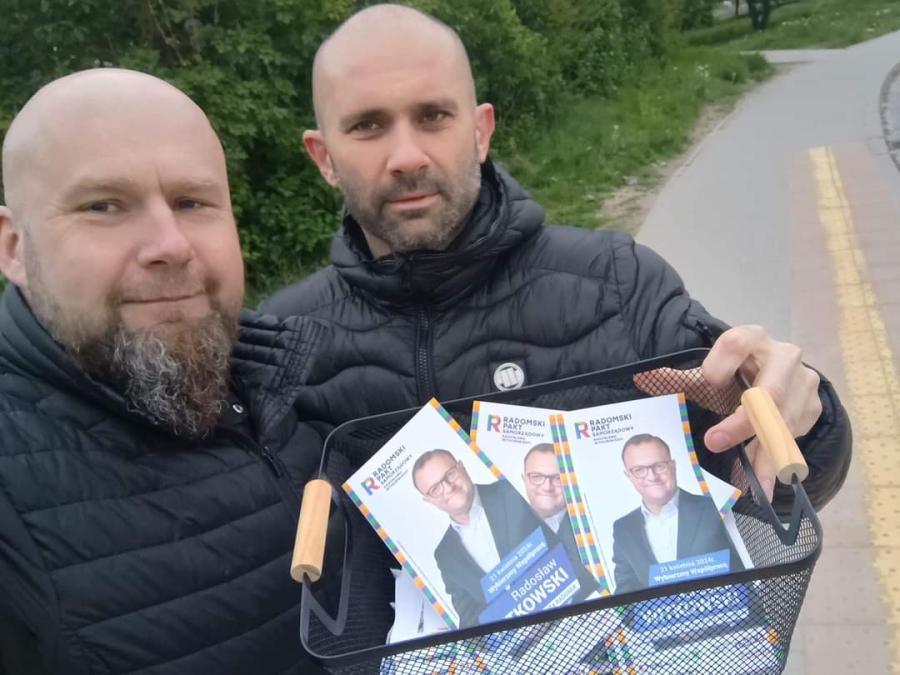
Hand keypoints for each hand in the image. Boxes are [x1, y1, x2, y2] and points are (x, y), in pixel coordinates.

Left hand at [633, 326, 820, 500]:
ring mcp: (804, 381)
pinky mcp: (813, 406)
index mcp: (752, 338)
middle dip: (743, 423)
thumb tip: (641, 378)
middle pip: (769, 391)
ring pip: (786, 420)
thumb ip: (680, 379)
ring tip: (753, 482)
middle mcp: (783, 355)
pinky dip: (779, 459)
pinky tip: (766, 479)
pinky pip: (796, 436)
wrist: (778, 374)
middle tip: (715, 443)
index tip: (708, 382)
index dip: (719, 365)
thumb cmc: (735, 373)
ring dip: (766, 453)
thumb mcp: (710, 374)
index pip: (736, 343)